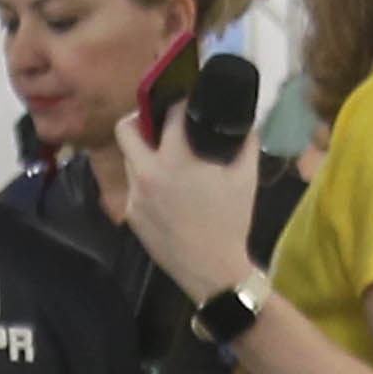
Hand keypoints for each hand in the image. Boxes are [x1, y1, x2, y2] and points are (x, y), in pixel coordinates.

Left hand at [109, 111, 262, 306]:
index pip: (169, 113)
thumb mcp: (246, 180)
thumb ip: (246, 144)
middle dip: (140, 118)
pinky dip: (146, 182)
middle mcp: (147, 173)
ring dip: (143, 152)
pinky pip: (133, 187)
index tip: (187, 104)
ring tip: (164, 159)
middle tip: (156, 124)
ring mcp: (135, 195)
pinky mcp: (132, 215)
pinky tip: (165, 192)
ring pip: (128, 158)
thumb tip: (245, 124)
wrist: (212, 271)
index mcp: (175, 159)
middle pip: (126, 128)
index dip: (179, 103)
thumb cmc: (231, 223)